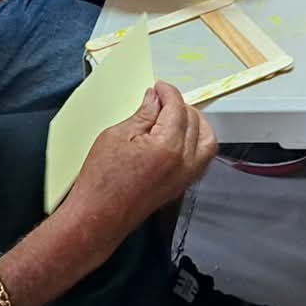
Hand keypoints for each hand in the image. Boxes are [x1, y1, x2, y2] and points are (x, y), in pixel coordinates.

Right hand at [67, 81, 216, 236]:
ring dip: (196, 123)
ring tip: (175, 115)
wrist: (98, 217)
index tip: (159, 87)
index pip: (177, 108)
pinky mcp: (183, 186)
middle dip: (179, 105)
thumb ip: (143, 115)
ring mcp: (186, 176)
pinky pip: (203, 158)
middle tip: (160, 100)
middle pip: (193, 121)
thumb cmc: (101, 180)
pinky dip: (198, 142)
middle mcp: (184, 162)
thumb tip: (155, 99)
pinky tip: (182, 136)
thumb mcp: (116, 136)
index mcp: (167, 146)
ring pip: (207, 140)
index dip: (168, 93)